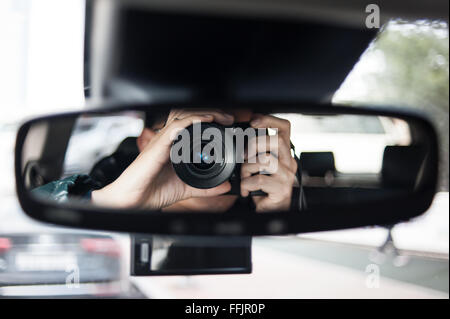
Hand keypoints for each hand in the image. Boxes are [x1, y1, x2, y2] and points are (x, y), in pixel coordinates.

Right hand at [91, 109, 234, 208]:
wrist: (134, 200)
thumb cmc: (152, 191)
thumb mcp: (186, 189)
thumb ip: (205, 188)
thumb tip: (225, 187)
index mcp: (174, 147)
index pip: (192, 125)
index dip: (210, 121)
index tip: (227, 125)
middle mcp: (168, 140)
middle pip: (190, 116)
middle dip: (210, 113)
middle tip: (228, 119)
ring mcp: (163, 141)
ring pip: (184, 117)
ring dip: (203, 114)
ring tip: (219, 117)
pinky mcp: (158, 145)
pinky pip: (175, 127)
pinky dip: (190, 121)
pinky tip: (203, 121)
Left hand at [240, 114, 296, 211]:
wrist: (269, 211)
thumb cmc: (262, 188)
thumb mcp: (257, 166)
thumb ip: (254, 152)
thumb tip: (239, 140)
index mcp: (283, 153)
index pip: (284, 128)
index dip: (269, 120)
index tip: (253, 121)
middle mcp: (289, 162)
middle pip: (276, 140)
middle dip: (255, 143)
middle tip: (244, 155)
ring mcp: (287, 176)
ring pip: (266, 159)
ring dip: (247, 168)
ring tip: (244, 177)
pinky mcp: (282, 189)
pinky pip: (260, 179)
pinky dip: (247, 184)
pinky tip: (246, 189)